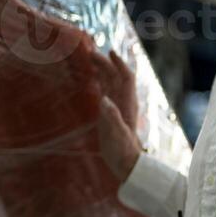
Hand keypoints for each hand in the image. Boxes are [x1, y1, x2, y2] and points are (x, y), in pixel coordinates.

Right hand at [85, 46, 141, 184]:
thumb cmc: (122, 150)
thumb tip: (104, 99)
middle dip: (105, 64)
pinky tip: (91, 80)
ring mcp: (118, 107)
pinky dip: (99, 82)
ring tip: (89, 61)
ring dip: (102, 71)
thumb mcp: (116, 134)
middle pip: (116, 77)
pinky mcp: (111, 114)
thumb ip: (111, 117)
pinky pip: (106, 92)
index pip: (126, 78)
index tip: (110, 52)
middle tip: (89, 53)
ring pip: (111, 83)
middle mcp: (124, 102)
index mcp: (127, 103)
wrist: (126, 164)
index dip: (119, 64)